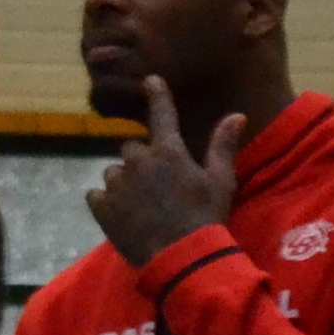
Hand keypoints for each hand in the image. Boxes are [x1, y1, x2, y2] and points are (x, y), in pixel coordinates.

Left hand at [92, 79, 245, 264]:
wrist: (179, 254)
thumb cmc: (205, 215)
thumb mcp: (220, 180)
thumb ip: (222, 146)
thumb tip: (236, 115)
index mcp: (169, 152)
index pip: (162, 115)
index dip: (157, 96)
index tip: (150, 80)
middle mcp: (138, 161)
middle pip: (132, 148)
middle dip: (142, 160)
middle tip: (158, 183)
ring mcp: (116, 184)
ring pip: (114, 172)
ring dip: (124, 181)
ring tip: (142, 204)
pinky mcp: (100, 207)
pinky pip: (97, 195)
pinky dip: (107, 201)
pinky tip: (124, 214)